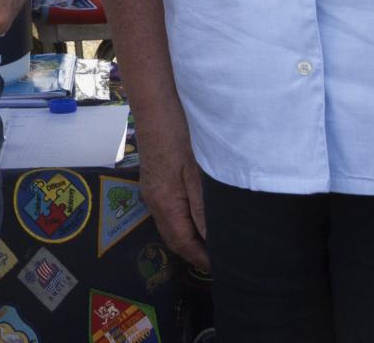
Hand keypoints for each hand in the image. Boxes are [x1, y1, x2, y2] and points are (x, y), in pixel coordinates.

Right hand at [134, 121, 208, 270]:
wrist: (156, 105)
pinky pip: (168, 211)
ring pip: (170, 225)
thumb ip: (204, 209)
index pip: (183, 243)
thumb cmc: (178, 136)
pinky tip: (198, 216)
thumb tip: (212, 240)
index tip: (221, 268)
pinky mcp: (153, 179)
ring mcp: (151, 189)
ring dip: (189, 237)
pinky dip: (183, 221)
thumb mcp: (197, 174)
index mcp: (165, 203)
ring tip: (212, 242)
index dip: (201, 259)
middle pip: (174, 238)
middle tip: (219, 260)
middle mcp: (153, 200)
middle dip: (194, 252)